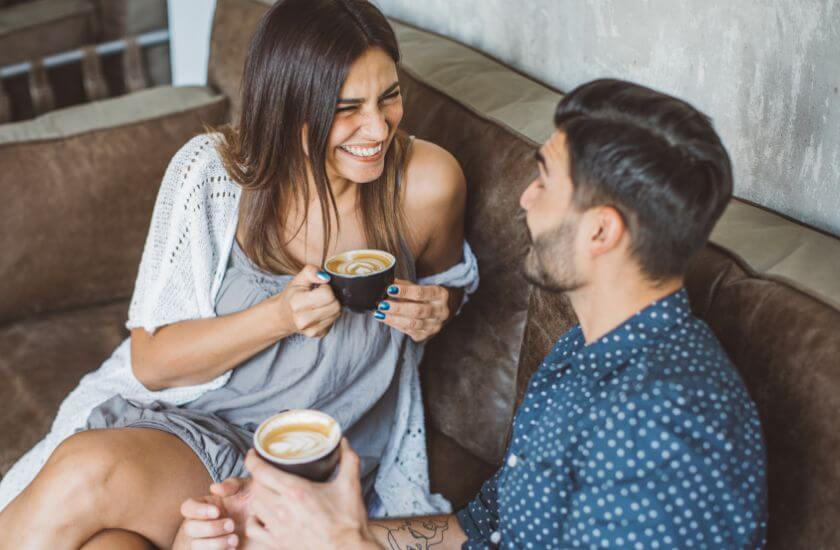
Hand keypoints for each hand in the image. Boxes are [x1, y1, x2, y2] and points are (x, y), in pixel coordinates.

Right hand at [174, 477, 253, 549]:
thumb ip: (232, 484)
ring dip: (215, 543)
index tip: (217, 511)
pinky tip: (234, 549)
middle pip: (189, 528)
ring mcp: (206, 541)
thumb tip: (214, 488)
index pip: (187, 507)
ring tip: (235, 540)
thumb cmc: (254, 502)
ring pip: (196, 546)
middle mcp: (201, 524)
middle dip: (210, 528)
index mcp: (205, 506)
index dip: (198, 510)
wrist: (270, 524)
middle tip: (232, 525)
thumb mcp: (247, 488)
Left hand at [243, 439, 376, 549]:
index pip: (261, 471)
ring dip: (257, 495)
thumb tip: (343, 442)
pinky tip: (262, 515)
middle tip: (265, 470)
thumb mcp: (350, 485)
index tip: (254, 453)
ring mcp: (277, 528)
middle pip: (256, 486)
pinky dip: (254, 519)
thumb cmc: (348, 521)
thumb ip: (348, 460)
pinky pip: (253, 529)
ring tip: (266, 490)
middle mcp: (282, 509)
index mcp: (296, 491)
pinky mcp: (277, 543)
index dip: (253, 459)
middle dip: (258, 475)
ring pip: (254, 505)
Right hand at [270, 265, 340, 338]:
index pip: (328, 294)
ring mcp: (311, 330)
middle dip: (331, 298)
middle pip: (336, 306)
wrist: (283, 316)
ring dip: (331, 306)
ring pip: (337, 313)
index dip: (326, 288)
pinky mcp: (318, 335)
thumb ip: (310, 272)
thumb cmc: (292, 296)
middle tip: (320, 296)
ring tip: (320, 304)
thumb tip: (325, 277)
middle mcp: (303, 321)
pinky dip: (329, 315)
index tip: (319, 287)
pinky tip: (319, 313)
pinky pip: (334, 321)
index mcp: (297, 304)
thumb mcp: (297, 280)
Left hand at [373, 279, 450, 341]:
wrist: (443, 310)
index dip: (404, 291)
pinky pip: (409, 331)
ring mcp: (435, 325)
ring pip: (412, 324)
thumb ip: (405, 285)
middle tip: (382, 304)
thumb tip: (387, 282)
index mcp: (441, 295)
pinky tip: (387, 319)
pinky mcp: (427, 335)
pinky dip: (396, 325)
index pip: (421, 293)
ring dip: (393, 319)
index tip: (389, 289)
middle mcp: (441, 312)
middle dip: (397, 308)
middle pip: (417, 310)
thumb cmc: (428, 295)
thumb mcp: (421, 286)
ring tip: (379, 314)